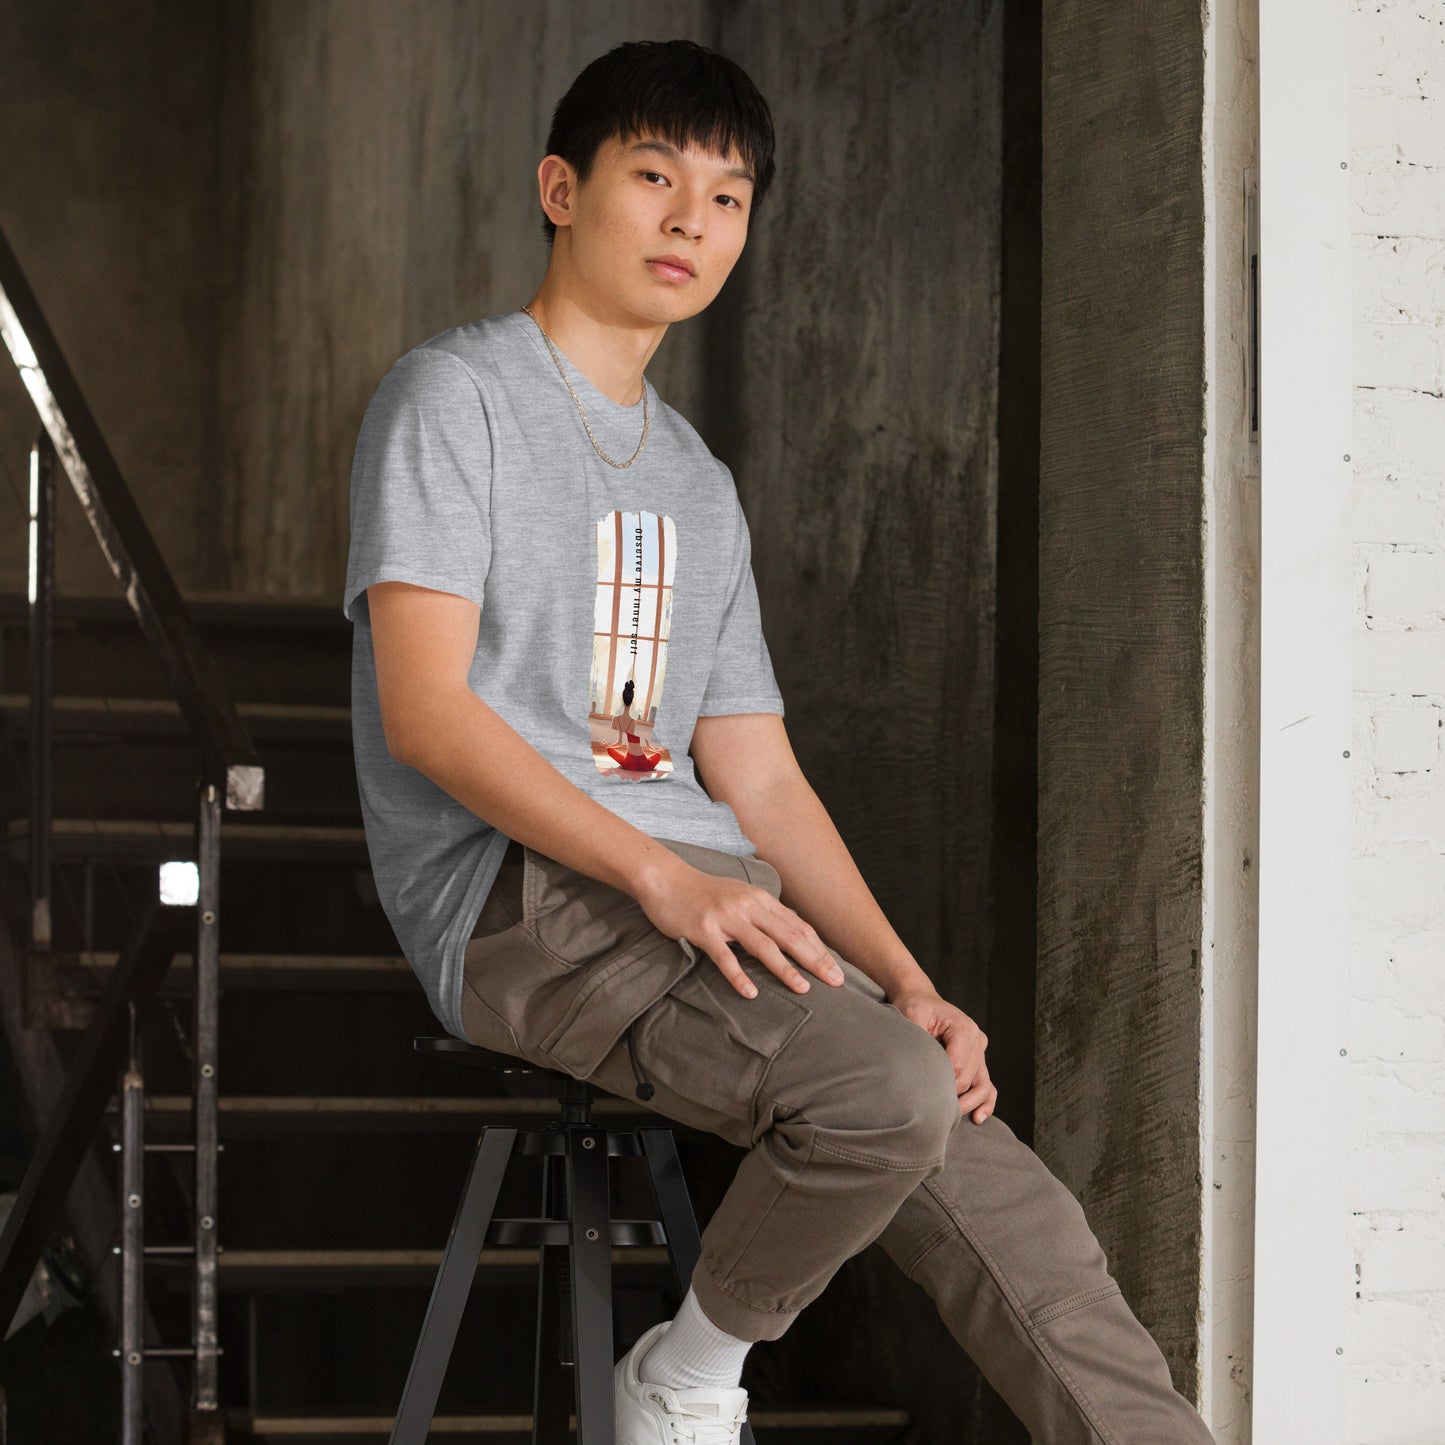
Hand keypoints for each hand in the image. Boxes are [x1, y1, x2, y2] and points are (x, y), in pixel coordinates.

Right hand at [636, 856, 844, 998]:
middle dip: (815, 960)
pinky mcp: (703, 930)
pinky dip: (739, 976)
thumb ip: (763, 912)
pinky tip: (751, 993)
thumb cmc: (704, 892)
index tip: (836, 968)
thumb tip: (790, 931)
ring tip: (803, 989)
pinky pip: (724, 957)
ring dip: (785, 969)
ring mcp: (726, 918)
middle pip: (789, 936)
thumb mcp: (740, 895)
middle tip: (835, 982)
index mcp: (759, 899)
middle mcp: (748, 906)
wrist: (666, 879)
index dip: (819, 948)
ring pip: (763, 946)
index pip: (797, 926)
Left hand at [888, 986, 996, 1123]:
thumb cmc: (915, 1006)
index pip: (958, 1066)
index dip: (942, 1082)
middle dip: (953, 1096)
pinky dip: (985, 1102)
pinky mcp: (978, 1060)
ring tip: (953, 1118)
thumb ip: (919, 1039)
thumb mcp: (912, 1016)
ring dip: (970, 1104)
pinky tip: (978, 1117)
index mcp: (965, 1029)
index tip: (924, 1090)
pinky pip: (987, 1084)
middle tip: (931, 1108)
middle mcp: (978, 1040)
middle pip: (969, 1079)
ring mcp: (980, 1051)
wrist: (920, 998)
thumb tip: (919, 1067)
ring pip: (983, 1085)